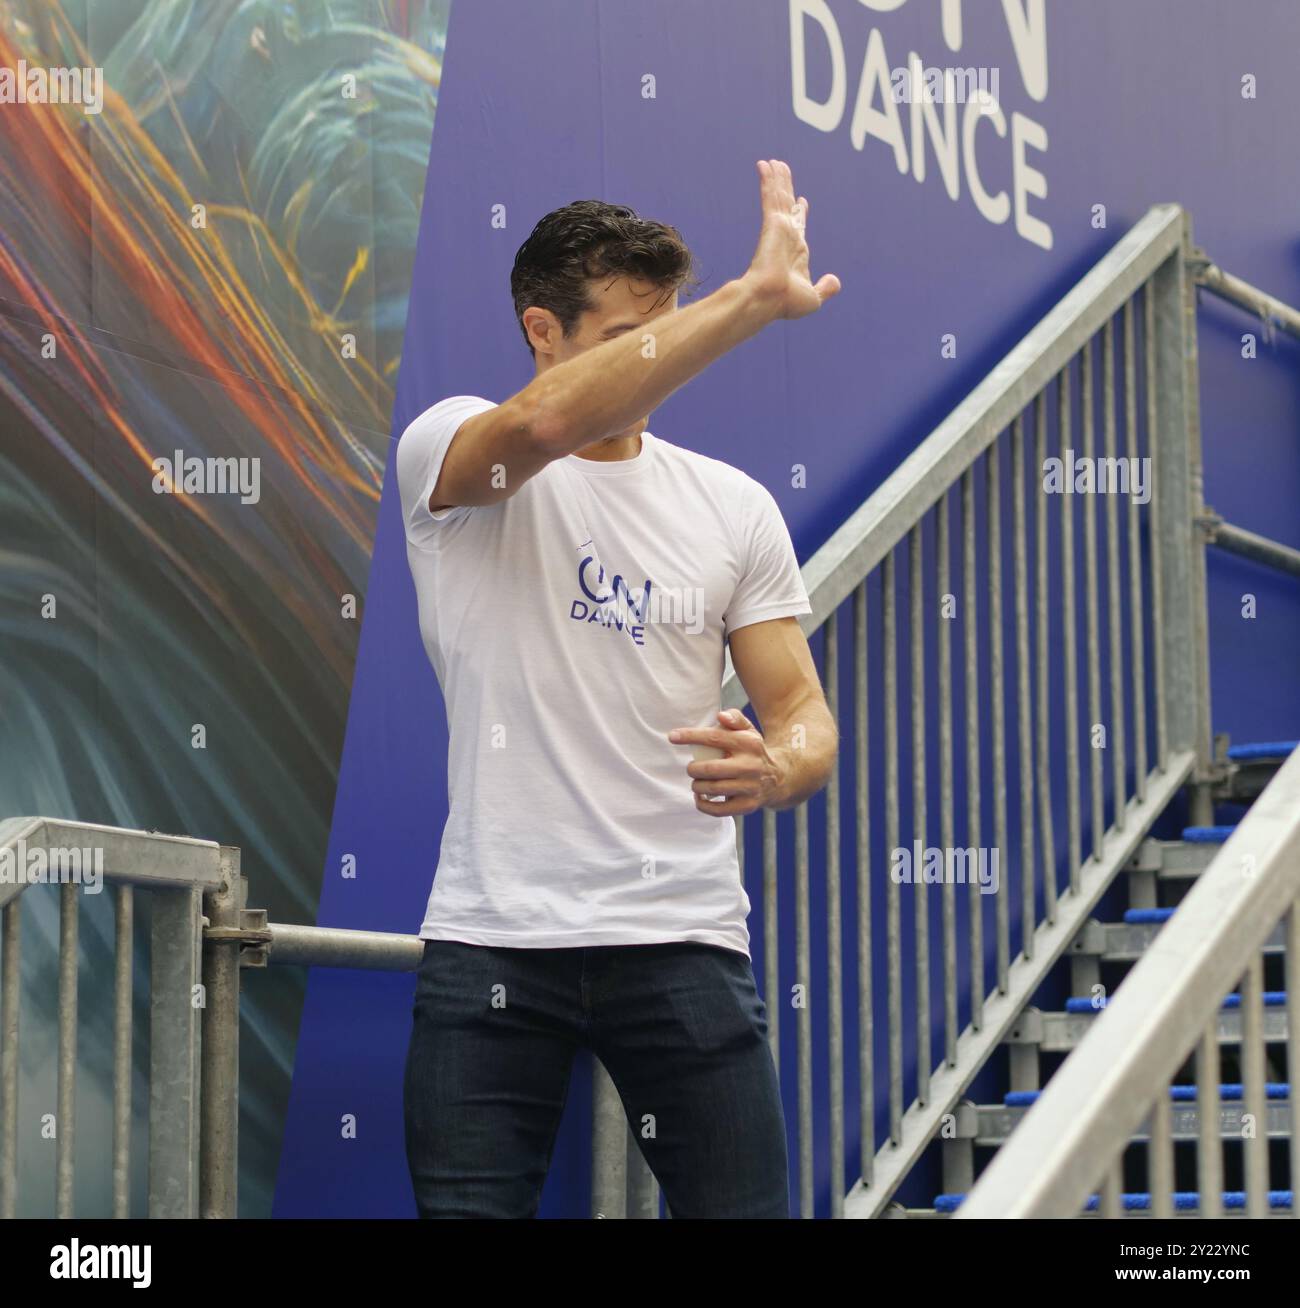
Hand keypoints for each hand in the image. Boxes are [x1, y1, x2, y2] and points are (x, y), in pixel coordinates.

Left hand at [668, 709, 787, 816]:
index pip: (714, 738)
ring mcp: (749, 787)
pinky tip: (700, 796)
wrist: (779, 779)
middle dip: (693, 769)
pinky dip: (702, 804)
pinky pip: (717, 809)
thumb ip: (735, 718)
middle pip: (709, 769)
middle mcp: (750, 766)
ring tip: (697, 781)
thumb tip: (720, 716)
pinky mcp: (747, 806)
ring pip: (711, 789)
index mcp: (748, 744)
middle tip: (692, 768)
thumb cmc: (754, 751)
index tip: (672, 736)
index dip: (690, 737)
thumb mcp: (750, 731)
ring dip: (696, 785)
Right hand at [743, 159, 840, 320]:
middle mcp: (787, 237)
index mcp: (796, 253)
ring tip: (773, 162)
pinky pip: (771, 195)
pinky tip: (765, 165)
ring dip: (776, 178)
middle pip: (787, 206)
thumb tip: (835, 281)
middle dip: (786, 189)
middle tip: (783, 172)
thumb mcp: (813, 298)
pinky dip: (768, 180)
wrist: (769, 299)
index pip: (799, 227)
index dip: (800, 213)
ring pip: (779, 196)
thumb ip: (825, 288)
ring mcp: (778, 228)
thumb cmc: (787, 302)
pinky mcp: (772, 222)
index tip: (801, 201)